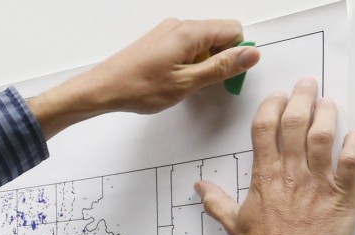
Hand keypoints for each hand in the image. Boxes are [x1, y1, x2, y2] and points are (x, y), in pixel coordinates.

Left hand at [30, 19, 258, 137]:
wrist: (102, 88)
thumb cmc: (139, 88)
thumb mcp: (187, 82)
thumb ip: (221, 67)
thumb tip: (252, 53)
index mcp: (190, 32)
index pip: (233, 31)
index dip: (237, 54)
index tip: (228, 78)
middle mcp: (180, 25)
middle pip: (219, 34)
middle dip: (221, 58)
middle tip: (205, 84)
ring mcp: (167, 31)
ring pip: (202, 42)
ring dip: (203, 62)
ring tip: (184, 84)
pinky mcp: (158, 40)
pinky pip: (185, 46)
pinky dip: (188, 62)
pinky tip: (174, 79)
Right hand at [196, 78, 354, 234]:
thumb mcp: (233, 222)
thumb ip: (216, 200)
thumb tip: (199, 187)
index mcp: (264, 175)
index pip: (265, 128)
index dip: (272, 105)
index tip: (279, 95)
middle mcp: (290, 173)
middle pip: (295, 123)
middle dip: (302, 97)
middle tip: (308, 84)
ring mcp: (317, 183)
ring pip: (323, 136)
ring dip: (327, 114)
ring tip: (328, 102)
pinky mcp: (341, 196)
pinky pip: (352, 163)